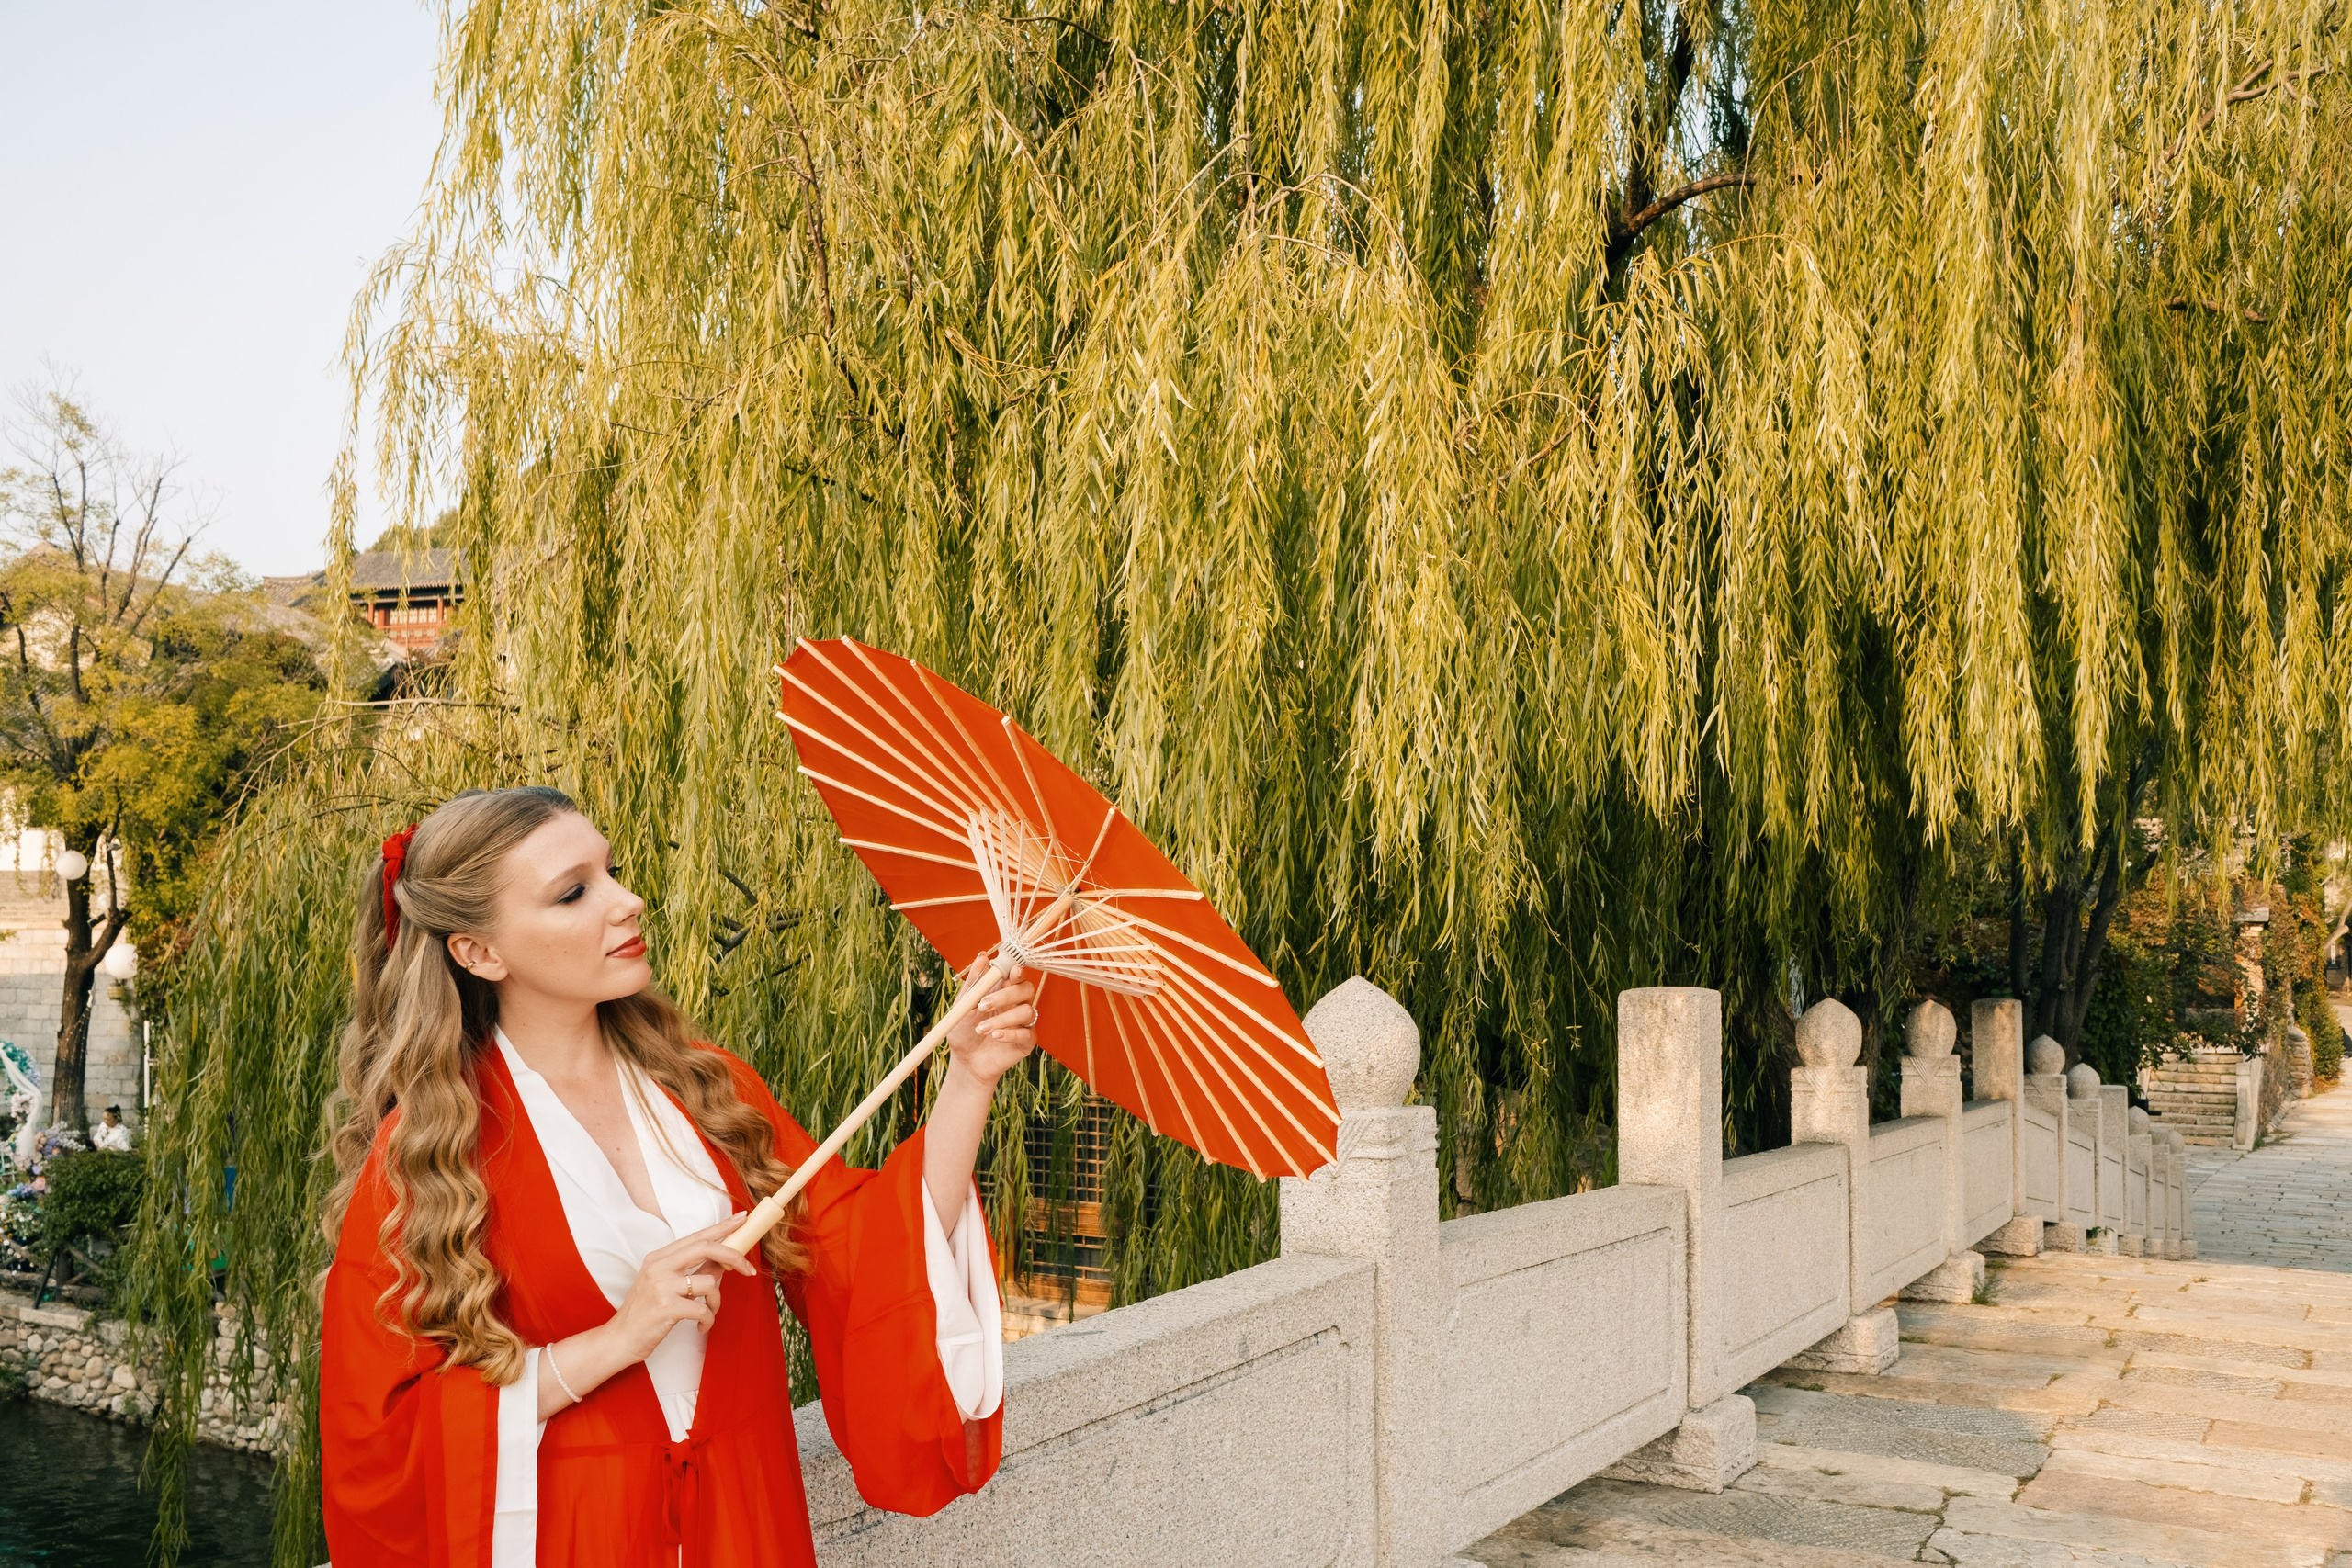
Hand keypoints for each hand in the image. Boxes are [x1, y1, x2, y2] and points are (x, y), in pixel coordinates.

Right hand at [603, 1214, 759, 1363]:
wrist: (621, 1339)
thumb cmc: (645, 1313)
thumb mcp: (666, 1286)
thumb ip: (693, 1272)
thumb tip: (723, 1263)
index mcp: (659, 1258)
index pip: (697, 1236)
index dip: (722, 1227)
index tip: (742, 1219)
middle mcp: (659, 1267)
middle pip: (706, 1247)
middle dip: (733, 1256)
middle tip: (748, 1270)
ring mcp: (662, 1286)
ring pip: (709, 1283)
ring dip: (716, 1301)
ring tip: (708, 1313)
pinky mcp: (667, 1308)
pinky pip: (703, 1309)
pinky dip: (708, 1319)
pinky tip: (701, 1326)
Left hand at [945, 960, 1038, 1087]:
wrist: (965, 1062)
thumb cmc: (964, 1031)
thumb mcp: (963, 1005)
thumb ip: (974, 981)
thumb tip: (982, 956)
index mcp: (1004, 991)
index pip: (1017, 975)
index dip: (1017, 971)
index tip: (1011, 971)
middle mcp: (1017, 1004)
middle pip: (1026, 989)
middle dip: (1006, 996)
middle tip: (982, 1006)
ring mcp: (1024, 1023)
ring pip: (1027, 1012)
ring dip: (1002, 1019)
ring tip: (981, 1029)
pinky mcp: (1027, 1041)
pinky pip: (1027, 1033)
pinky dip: (1010, 1033)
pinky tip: (995, 1036)